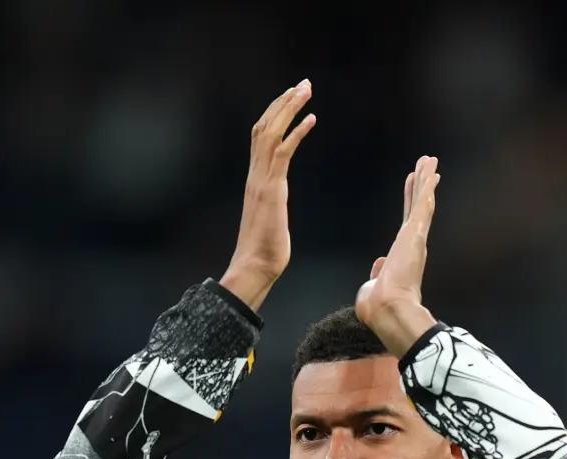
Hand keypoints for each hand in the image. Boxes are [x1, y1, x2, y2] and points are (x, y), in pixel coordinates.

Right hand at [220, 80, 315, 310]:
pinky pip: (283, 152)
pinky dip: (296, 133)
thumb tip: (275, 205)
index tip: (291, 98)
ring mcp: (261, 180)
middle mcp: (256, 174)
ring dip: (289, 109)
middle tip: (302, 84)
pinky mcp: (271, 189)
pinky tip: (311, 120)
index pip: (261, 136)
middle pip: (264, 126)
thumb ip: (272, 204)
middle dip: (283, 102)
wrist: (256, 266)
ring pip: (271, 133)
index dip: (275, 114)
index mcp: (256, 179)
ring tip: (305, 90)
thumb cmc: (265, 251)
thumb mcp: (271, 218)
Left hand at [355, 156, 440, 355]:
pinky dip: (428, 188)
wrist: (387, 309)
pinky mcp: (416, 234)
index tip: (414, 186)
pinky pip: (423, 205)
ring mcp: (415, 238)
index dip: (411, 202)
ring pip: (423, 202)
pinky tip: (432, 171)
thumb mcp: (374, 285)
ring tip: (430, 160)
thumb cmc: (378, 305)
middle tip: (427, 165)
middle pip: (418, 206)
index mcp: (402, 254)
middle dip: (421, 184)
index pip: (408, 221)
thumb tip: (379, 264)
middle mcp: (412, 243)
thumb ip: (378, 272)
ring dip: (426, 180)